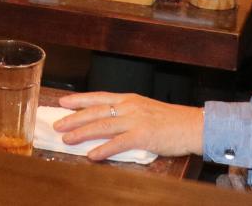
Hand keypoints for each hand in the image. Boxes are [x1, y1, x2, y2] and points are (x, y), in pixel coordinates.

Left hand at [54, 92, 204, 161]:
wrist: (193, 125)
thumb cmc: (171, 121)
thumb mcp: (145, 110)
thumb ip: (127, 114)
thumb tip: (107, 122)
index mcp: (129, 99)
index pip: (99, 96)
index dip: (79, 99)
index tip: (63, 102)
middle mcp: (129, 106)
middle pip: (96, 110)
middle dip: (74, 117)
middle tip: (58, 124)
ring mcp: (135, 120)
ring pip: (102, 124)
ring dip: (82, 132)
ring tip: (67, 139)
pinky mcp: (143, 135)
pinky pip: (118, 143)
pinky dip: (103, 149)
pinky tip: (91, 155)